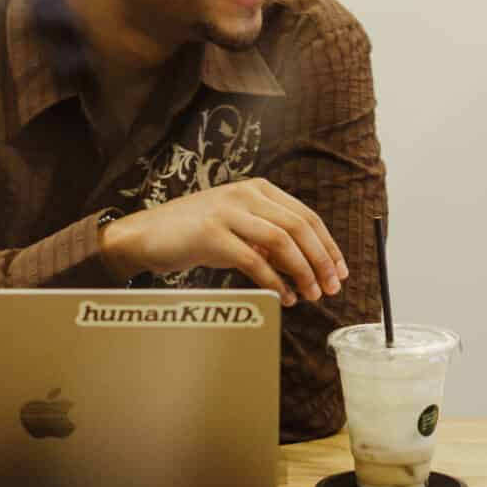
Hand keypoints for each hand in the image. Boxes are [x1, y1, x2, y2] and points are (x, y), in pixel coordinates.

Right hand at [101, 178, 347, 306]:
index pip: (306, 215)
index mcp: (258, 189)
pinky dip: (274, 281)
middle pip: (299, 227)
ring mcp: (227, 211)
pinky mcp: (211, 234)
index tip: (340, 270)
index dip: (328, 244)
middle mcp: (245, 194)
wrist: (146, 235)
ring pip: (281, 241)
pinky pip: (253, 260)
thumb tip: (307, 265)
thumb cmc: (194, 234)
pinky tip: (283, 296)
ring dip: (302, 271)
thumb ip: (269, 240)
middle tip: (331, 287)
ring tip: (311, 294)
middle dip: (321, 260)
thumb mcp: (238, 228)